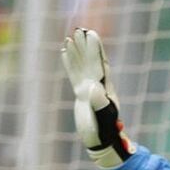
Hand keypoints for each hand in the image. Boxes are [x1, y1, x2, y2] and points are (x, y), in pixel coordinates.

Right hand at [61, 28, 134, 168]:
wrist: (101, 140)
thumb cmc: (104, 130)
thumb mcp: (103, 116)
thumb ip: (99, 102)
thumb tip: (93, 87)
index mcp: (104, 87)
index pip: (99, 64)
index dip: (95, 49)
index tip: (91, 35)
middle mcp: (97, 85)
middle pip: (90, 61)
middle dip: (86, 46)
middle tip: (79, 29)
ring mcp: (89, 89)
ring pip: (82, 66)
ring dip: (77, 52)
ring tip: (70, 37)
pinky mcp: (81, 94)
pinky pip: (74, 74)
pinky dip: (70, 63)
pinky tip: (64, 53)